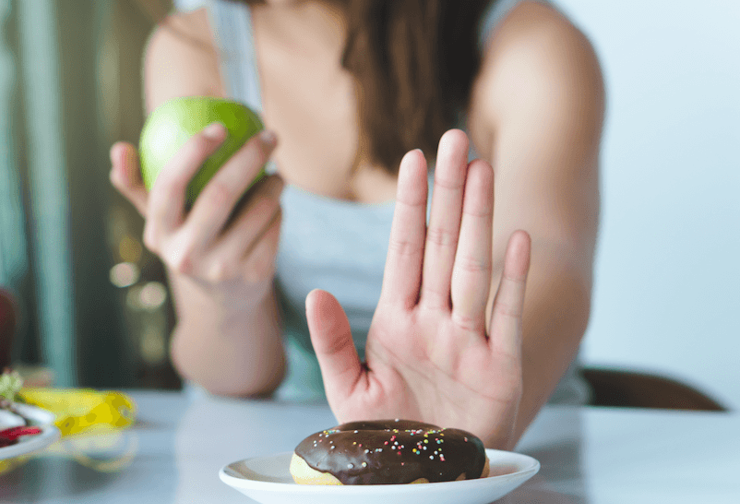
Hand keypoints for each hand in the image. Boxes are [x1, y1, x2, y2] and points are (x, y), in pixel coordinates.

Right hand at [110, 124, 283, 308]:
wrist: (223, 298)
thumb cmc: (189, 240)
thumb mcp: (162, 220)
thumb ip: (137, 184)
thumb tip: (119, 148)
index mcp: (159, 234)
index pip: (168, 186)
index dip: (193, 151)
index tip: (219, 127)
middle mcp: (187, 255)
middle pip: (220, 193)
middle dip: (249, 157)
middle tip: (267, 136)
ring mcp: (222, 268)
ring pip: (258, 208)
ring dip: (273, 183)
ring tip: (275, 174)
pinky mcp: (254, 274)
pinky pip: (274, 225)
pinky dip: (279, 209)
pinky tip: (276, 204)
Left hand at [305, 130, 530, 448]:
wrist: (426, 477)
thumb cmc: (388, 433)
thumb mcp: (349, 389)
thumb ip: (332, 341)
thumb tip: (315, 292)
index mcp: (397, 320)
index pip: (403, 250)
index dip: (408, 205)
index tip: (412, 160)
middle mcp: (435, 320)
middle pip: (441, 244)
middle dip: (447, 193)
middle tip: (454, 139)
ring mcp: (469, 340)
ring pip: (473, 267)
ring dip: (478, 219)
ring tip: (482, 169)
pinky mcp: (499, 368)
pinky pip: (506, 316)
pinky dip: (513, 280)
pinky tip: (518, 238)